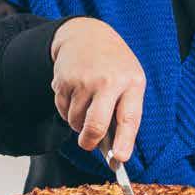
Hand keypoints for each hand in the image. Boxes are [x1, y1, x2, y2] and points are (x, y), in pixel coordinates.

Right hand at [49, 18, 145, 162]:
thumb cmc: (114, 66)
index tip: (120, 159)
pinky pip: (62, 111)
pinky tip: (75, 93)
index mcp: (131, 82)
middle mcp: (107, 81)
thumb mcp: (129, 80)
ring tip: (87, 104)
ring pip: (75, 121)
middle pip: (95, 125)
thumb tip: (114, 151)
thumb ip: (124, 111)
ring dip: (78, 122)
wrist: (87, 35)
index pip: (129, 118)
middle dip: (89, 142)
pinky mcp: (63, 80)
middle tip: (88, 144)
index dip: (124, 141)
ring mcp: (83, 80)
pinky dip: (67, 110)